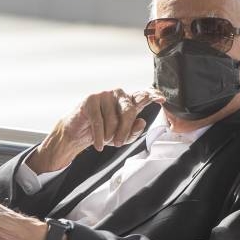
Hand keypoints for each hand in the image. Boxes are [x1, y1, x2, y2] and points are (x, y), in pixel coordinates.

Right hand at [27, 88, 163, 172]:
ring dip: (108, 135)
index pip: (142, 96)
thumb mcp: (122, 136)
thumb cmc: (103, 133)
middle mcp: (117, 94)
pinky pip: (99, 123)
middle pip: (129, 111)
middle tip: (118, 143)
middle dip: (124, 131)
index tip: (161, 98)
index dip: (152, 96)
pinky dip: (99, 137)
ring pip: (113, 120)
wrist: (77, 134)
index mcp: (128, 101)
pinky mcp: (90, 100)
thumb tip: (142, 122)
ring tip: (104, 139)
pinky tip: (98, 145)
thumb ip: (134, 131)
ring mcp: (104, 95)